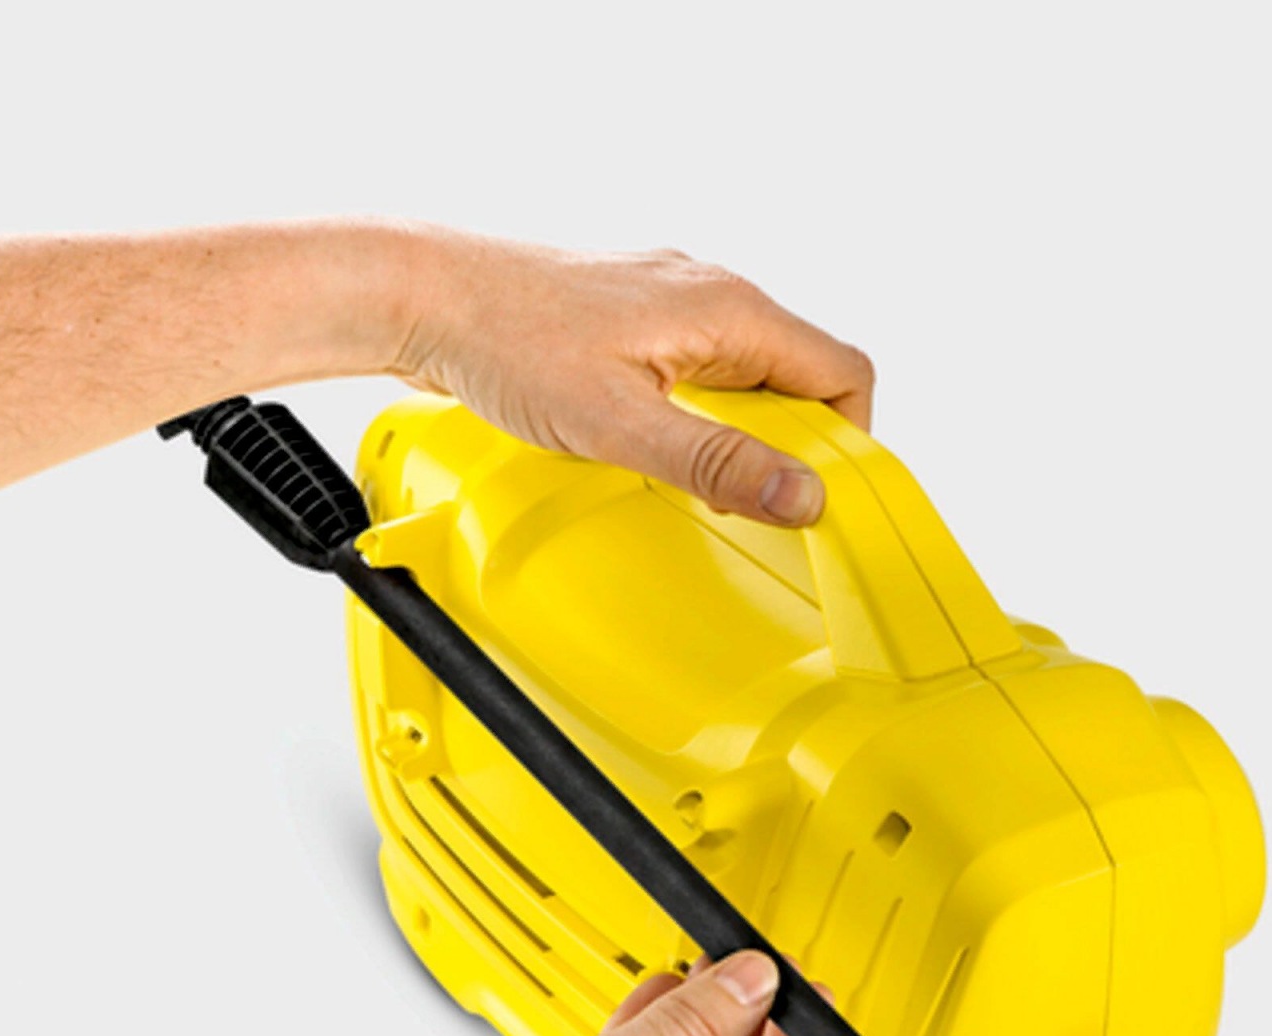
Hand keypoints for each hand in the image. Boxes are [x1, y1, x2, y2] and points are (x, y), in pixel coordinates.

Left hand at [386, 228, 874, 525]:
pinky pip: (698, 372)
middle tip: (749, 503)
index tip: (816, 498)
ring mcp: (671, 303)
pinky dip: (697, 419)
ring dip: (738, 436)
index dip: (847, 443)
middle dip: (788, 448)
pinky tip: (655, 450)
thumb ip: (715, 462)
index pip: (842, 372)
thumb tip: (802, 495)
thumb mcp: (620, 423)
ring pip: (746, 377)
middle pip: (798, 378)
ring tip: (696, 483)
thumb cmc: (508, 344)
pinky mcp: (634, 321)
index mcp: (729, 308)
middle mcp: (711, 295)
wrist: (423, 296)